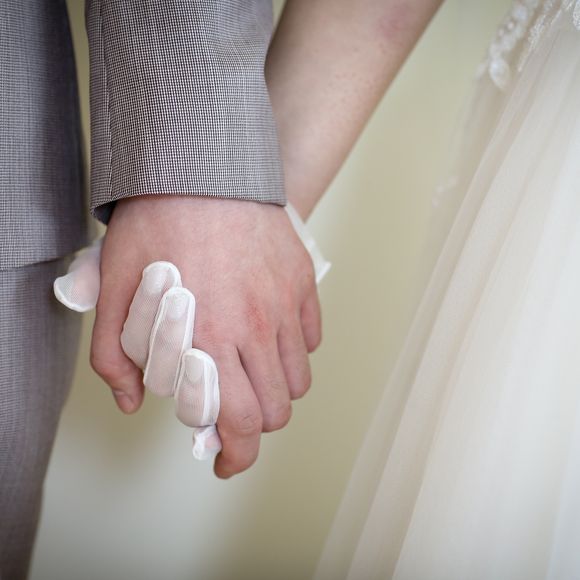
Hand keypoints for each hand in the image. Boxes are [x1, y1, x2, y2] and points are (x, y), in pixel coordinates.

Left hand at [90, 195, 321, 477]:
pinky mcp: (302, 281)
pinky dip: (293, 351)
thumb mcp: (116, 289)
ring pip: (297, 379)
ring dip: (273, 389)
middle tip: (229, 409)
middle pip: (275, 410)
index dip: (235, 455)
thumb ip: (116, 357)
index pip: (238, 420)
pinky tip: (268, 334)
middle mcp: (256, 327)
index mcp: (209, 334)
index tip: (225, 461)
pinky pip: (311, 338)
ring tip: (247, 370)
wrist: (200, 166)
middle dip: (251, 424)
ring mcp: (285, 303)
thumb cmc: (156, 222)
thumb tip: (134, 400)